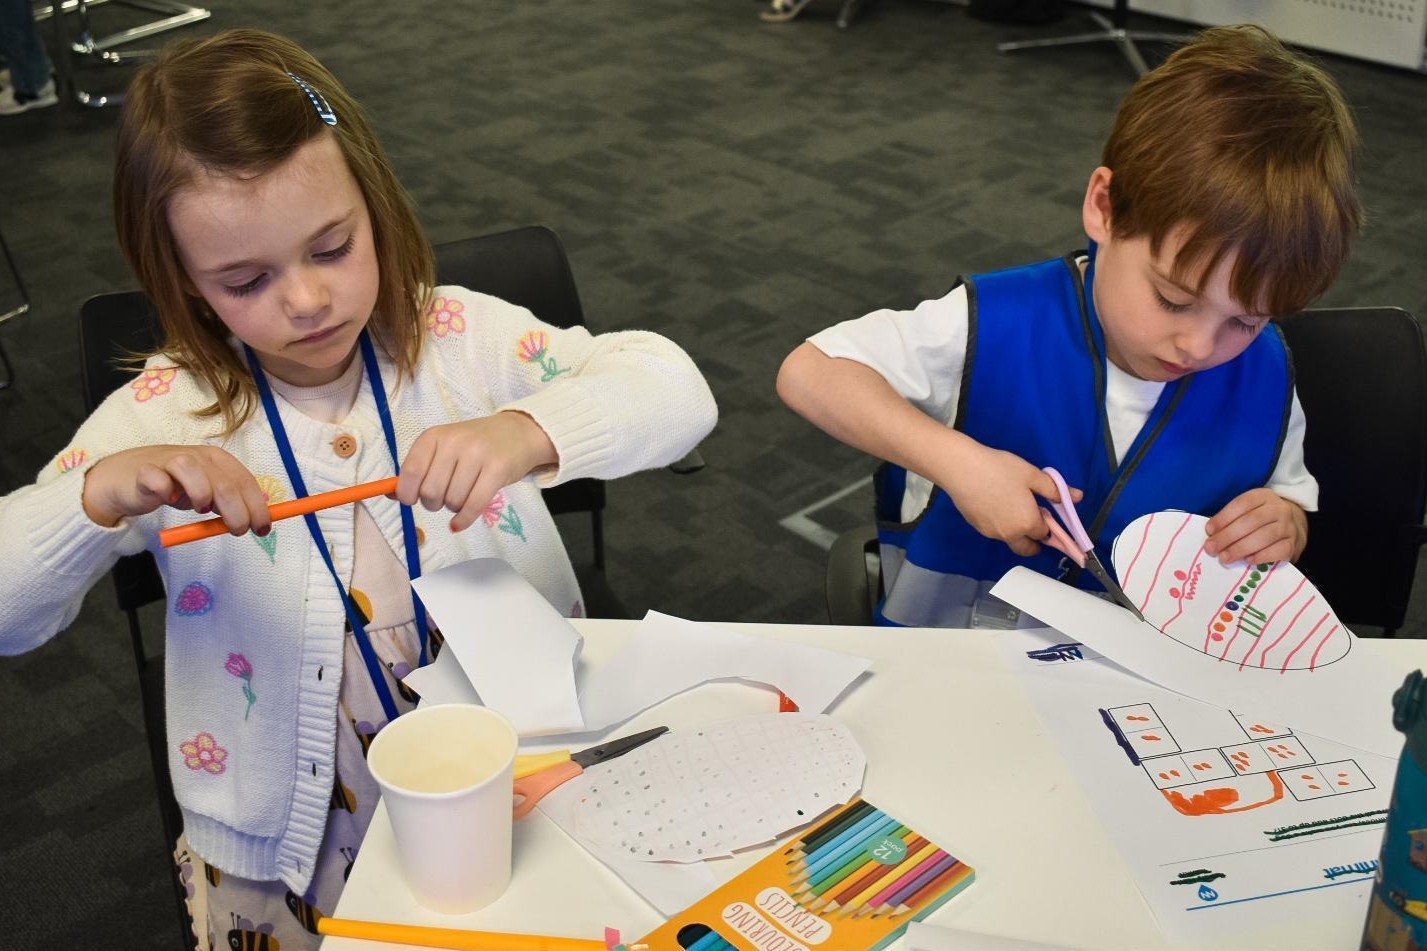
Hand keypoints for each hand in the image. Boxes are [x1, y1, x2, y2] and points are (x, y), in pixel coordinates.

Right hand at [82, 445, 270, 535]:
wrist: (128, 478)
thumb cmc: (175, 486)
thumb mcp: (209, 494)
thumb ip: (233, 502)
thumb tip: (261, 520)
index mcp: (218, 460)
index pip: (245, 481)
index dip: (257, 507)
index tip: (263, 529)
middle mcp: (197, 456)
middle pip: (225, 484)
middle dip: (238, 513)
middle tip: (237, 531)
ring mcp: (170, 461)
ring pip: (194, 473)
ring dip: (203, 497)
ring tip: (200, 509)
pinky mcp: (145, 471)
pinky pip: (158, 480)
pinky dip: (165, 492)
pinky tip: (168, 498)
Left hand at [396, 412, 557, 531]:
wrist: (518, 433)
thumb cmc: (475, 445)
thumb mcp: (443, 449)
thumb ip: (417, 469)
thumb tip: (390, 494)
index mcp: (434, 436)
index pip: (410, 472)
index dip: (407, 493)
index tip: (412, 499)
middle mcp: (454, 442)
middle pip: (430, 492)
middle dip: (433, 503)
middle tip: (443, 497)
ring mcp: (477, 455)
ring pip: (452, 501)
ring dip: (453, 508)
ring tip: (461, 496)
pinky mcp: (498, 470)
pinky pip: (473, 505)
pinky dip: (463, 520)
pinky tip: (459, 523)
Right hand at [938, 443, 1082, 556]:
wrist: (961, 469)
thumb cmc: (999, 469)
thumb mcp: (1032, 475)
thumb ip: (1055, 490)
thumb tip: (1077, 497)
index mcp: (1028, 523)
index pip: (1046, 534)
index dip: (1048, 524)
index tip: (1045, 511)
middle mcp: (1010, 534)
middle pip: (1028, 549)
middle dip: (1035, 542)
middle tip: (1034, 522)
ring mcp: (991, 533)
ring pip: (1010, 540)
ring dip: (1017, 532)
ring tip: (1012, 505)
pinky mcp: (977, 527)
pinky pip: (996, 532)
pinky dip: (1001, 525)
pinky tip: (995, 503)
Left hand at [1205, 489, 1307, 565]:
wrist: (1293, 526)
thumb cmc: (1261, 519)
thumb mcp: (1248, 510)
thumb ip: (1231, 519)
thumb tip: (1211, 534)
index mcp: (1264, 496)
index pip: (1242, 504)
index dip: (1224, 518)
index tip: (1209, 531)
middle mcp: (1279, 509)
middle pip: (1251, 521)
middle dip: (1228, 536)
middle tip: (1212, 548)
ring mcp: (1288, 527)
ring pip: (1264, 537)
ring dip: (1240, 548)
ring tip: (1224, 557)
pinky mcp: (1293, 544)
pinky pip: (1278, 551)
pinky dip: (1261, 556)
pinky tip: (1248, 560)